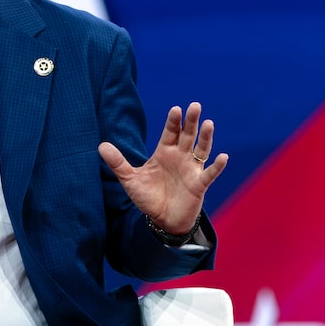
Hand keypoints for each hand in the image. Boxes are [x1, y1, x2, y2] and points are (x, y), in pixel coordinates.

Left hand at [98, 102, 227, 234]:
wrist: (162, 219)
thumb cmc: (147, 197)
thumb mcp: (130, 179)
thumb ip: (117, 162)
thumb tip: (101, 146)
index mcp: (164, 153)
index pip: (170, 133)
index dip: (173, 121)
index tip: (176, 109)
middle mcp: (180, 157)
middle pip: (187, 135)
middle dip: (191, 121)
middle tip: (195, 106)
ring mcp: (191, 170)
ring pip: (201, 150)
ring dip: (206, 137)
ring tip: (209, 124)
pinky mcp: (199, 185)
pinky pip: (210, 173)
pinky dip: (217, 166)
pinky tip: (223, 157)